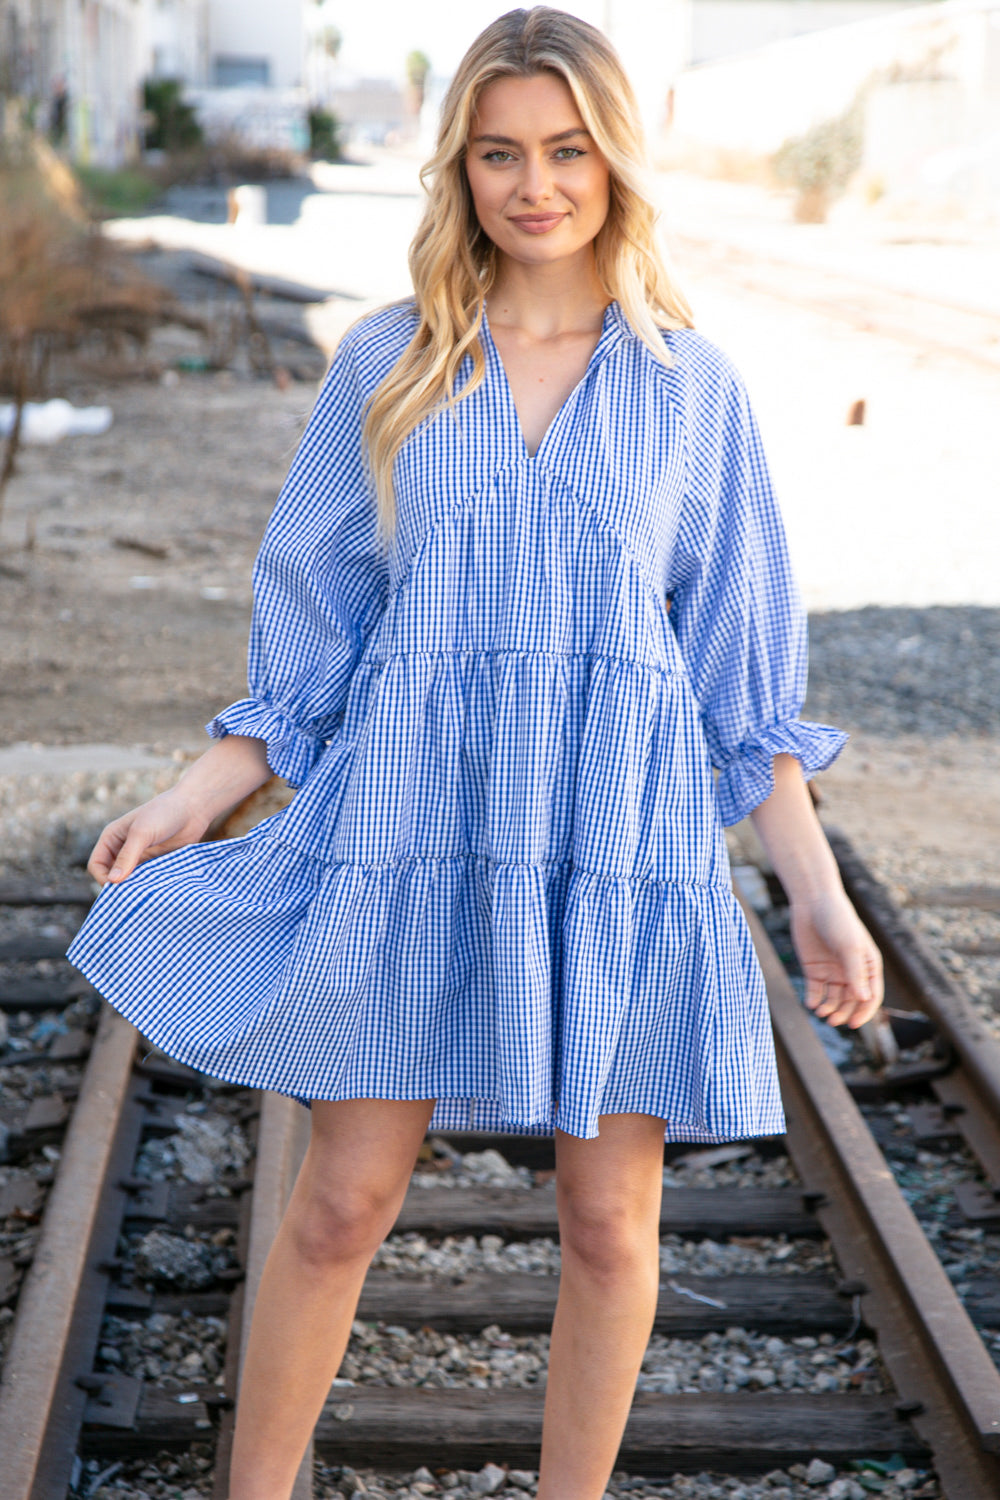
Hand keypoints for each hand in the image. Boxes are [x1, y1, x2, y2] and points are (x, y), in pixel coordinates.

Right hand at [87, 786, 213, 886]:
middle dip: (119, 887)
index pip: (96, 865)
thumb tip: (113, 881)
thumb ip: (128, 856)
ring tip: (146, 894)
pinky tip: (157, 891)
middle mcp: (122, 850)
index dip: (103, 877)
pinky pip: (146, 881)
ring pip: (129, 881)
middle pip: (111, 876)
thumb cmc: (164, 814)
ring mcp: (139, 858)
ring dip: (135, 888)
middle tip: (132, 896)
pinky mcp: (155, 864)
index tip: (118, 887)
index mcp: (111, 839)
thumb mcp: (142, 833)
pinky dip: (149, 887)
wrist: (193, 808)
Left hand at [788, 890, 883, 1029]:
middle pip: (851, 1002)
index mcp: (868, 966)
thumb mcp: (849, 947)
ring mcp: (832, 971)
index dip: (864, 1012)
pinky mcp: (814, 970)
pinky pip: (816, 992)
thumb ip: (855, 973)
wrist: (813, 902)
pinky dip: (814, 1000)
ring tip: (820, 1012)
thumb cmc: (838, 921)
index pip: (870, 996)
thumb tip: (864, 999)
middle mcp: (851, 972)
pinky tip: (811, 1003)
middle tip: (832, 1020)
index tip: (854, 1024)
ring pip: (834, 1000)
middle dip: (843, 1013)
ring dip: (829, 1009)